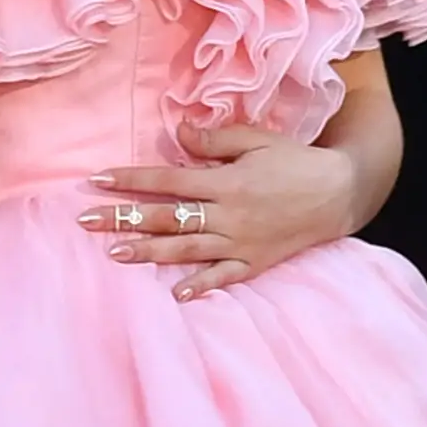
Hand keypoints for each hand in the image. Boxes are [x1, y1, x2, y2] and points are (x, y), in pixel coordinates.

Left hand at [81, 128, 360, 299]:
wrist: (341, 192)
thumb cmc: (296, 162)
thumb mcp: (258, 140)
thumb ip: (216, 139)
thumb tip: (177, 133)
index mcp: (225, 181)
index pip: (167, 181)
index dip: (130, 180)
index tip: (96, 181)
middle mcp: (228, 214)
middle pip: (166, 218)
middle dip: (123, 219)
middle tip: (85, 223)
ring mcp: (240, 242)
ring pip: (186, 248)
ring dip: (148, 252)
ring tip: (114, 254)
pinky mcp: (255, 261)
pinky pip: (224, 277)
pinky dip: (201, 285)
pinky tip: (175, 293)